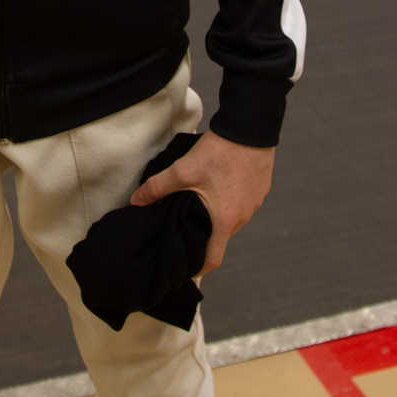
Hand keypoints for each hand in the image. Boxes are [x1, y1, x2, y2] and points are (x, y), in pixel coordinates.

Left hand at [130, 130, 273, 272]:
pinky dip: (229, 202)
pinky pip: (242, 204)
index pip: (213, 259)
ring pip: (231, 220)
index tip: (184, 268)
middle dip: (203, 238)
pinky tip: (217, 187)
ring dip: (217, 218)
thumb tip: (136, 201)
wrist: (250, 128)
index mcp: (224, 220)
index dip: (197, 268)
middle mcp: (242, 217)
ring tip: (198, 206)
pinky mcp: (259, 190)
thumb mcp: (183, 170)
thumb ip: (158, 188)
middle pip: (221, 238)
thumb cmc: (219, 152)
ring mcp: (253, 204)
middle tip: (184, 230)